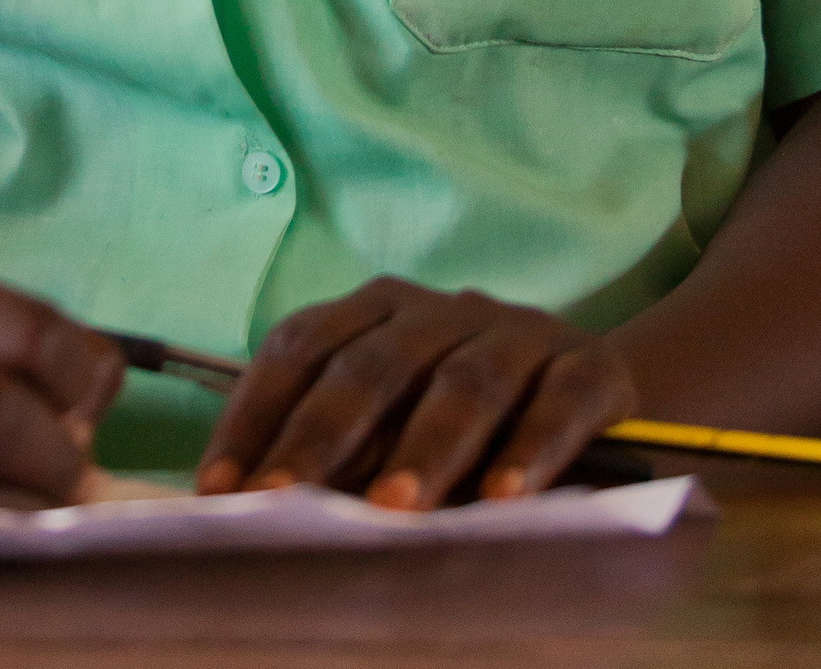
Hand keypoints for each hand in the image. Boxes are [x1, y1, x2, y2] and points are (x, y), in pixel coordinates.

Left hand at [193, 276, 635, 507]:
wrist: (602, 393)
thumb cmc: (473, 422)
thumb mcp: (402, 425)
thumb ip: (348, 452)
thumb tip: (264, 509)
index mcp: (381, 311)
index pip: (302, 345)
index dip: (256, 413)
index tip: (218, 487)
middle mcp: (444, 311)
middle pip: (375, 363)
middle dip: (323, 433)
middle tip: (283, 499)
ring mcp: (519, 333)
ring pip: (465, 381)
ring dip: (425, 445)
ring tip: (392, 509)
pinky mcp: (590, 367)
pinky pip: (559, 400)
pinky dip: (532, 446)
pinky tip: (504, 496)